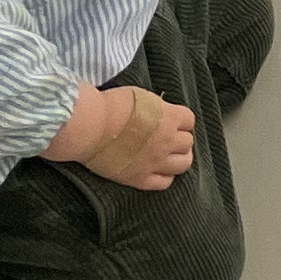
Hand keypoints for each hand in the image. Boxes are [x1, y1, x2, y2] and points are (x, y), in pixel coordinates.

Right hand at [52, 81, 197, 189]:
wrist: (91, 127)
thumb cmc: (112, 106)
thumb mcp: (142, 96)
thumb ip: (157, 108)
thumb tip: (161, 113)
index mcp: (169, 117)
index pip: (189, 120)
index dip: (181, 120)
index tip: (172, 121)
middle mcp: (167, 141)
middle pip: (188, 143)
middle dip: (180, 139)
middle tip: (170, 139)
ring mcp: (155, 161)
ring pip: (183, 164)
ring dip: (179, 158)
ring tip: (170, 156)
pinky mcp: (140, 179)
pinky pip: (164, 183)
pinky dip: (165, 177)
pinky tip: (158, 171)